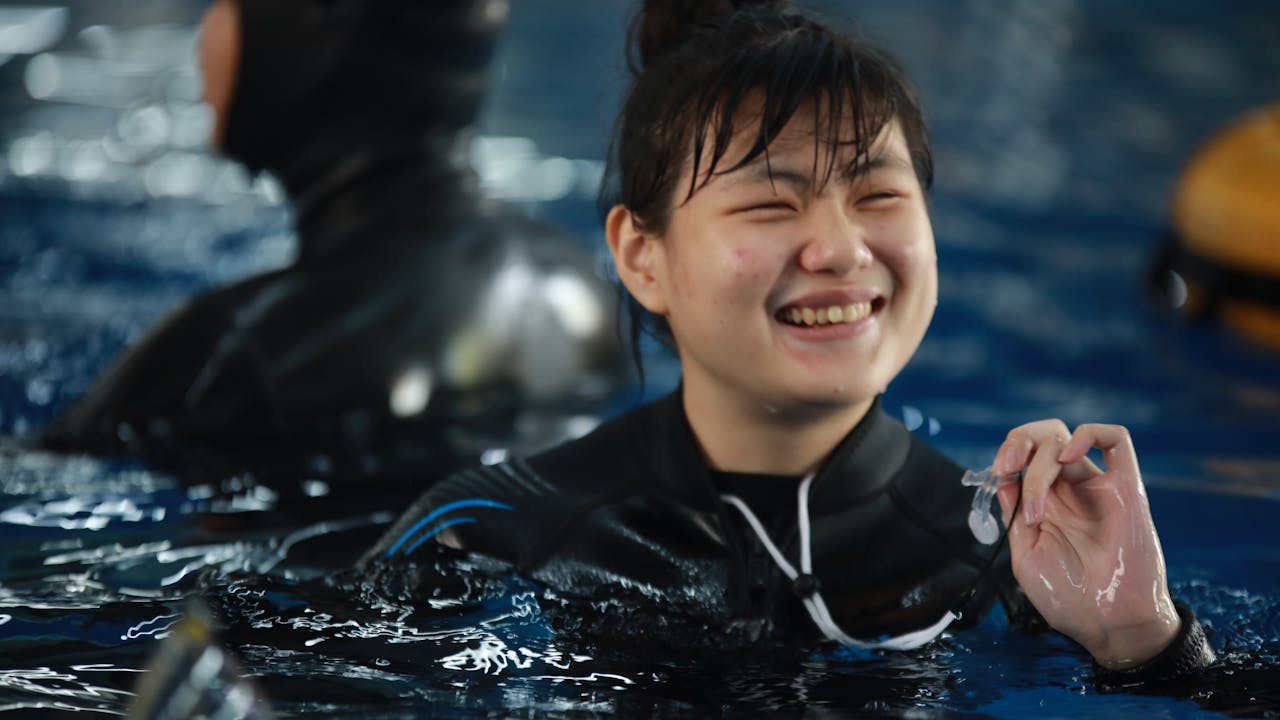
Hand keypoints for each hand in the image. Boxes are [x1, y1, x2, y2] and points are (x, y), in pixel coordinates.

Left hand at [994, 420, 1180, 668]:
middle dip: (1019, 441)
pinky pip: (1117, 441)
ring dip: (1041, 458)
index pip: (1024, 456)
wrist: (1108, 625)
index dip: (1006, 454)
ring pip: (1067, 439)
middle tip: (1007, 467)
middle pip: (1044, 437)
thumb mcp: (1026, 555)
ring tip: (1035, 501)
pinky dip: (1089, 434)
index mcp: (1044, 502)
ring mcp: (1096, 488)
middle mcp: (1069, 490)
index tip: (996, 473)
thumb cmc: (1068, 597)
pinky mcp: (1127, 490)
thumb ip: (1014, 515)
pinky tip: (1069, 455)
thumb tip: (1004, 479)